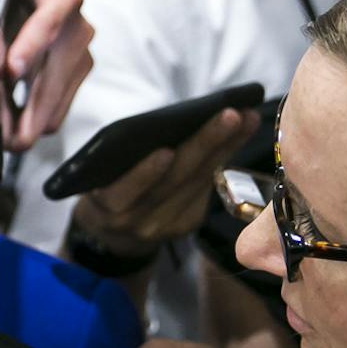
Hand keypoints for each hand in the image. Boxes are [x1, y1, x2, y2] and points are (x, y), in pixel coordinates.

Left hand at [0, 0, 93, 151]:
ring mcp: (77, 58)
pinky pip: (48, 112)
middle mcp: (77, 30)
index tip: (9, 71)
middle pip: (55, 80)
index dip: (32, 46)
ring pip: (52, 108)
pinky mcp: (70, 78)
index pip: (52, 19)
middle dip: (23, 112)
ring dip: (18, 123)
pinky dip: (22, 122)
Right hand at [69, 109, 258, 257]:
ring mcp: (165, 225)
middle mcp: (137, 220)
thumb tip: (166, 123)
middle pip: (174, 181)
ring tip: (246, 117)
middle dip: (204, 145)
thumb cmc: (107, 185)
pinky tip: (240, 134)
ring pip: (198, 182)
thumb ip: (123, 158)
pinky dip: (225, 157)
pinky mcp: (187, 224)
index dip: (144, 173)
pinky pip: (206, 187)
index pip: (125, 191)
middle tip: (230, 114)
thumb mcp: (100, 175)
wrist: (113, 233)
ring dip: (226, 146)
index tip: (164, 151)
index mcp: (107, 205)